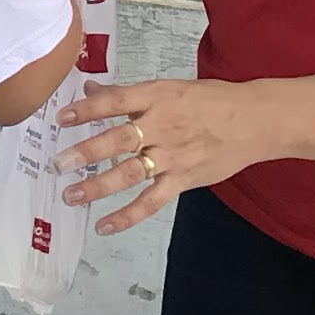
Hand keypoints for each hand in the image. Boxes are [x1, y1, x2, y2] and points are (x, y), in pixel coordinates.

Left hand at [56, 77, 282, 234]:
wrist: (256, 120)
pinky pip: (151, 202)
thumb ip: (127, 94)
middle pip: (119, 139)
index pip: (116, 101)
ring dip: (98, 186)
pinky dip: (127, 216)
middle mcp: (163, 125)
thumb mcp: (169, 89)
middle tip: (58, 163)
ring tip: (71, 195)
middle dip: (86, 152)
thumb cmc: (211, 101)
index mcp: (158, 97)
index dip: (87, 109)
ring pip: (130, 173)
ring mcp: (173, 155)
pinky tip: (104, 226)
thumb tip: (91, 90)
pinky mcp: (183, 180)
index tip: (61, 118)